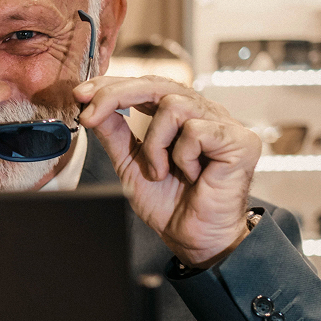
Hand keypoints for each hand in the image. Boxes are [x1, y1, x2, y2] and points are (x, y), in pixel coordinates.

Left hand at [75, 76, 261, 267]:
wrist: (192, 237)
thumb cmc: (169, 203)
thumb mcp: (129, 164)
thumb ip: (114, 134)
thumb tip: (92, 107)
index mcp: (178, 115)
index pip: (144, 85)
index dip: (112, 85)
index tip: (81, 94)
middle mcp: (201, 112)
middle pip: (156, 84)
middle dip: (116, 95)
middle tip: (90, 115)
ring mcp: (222, 123)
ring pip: (174, 105)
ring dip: (155, 144)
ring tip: (160, 171)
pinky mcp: (239, 140)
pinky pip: (196, 130)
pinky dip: (183, 156)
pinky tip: (191, 175)